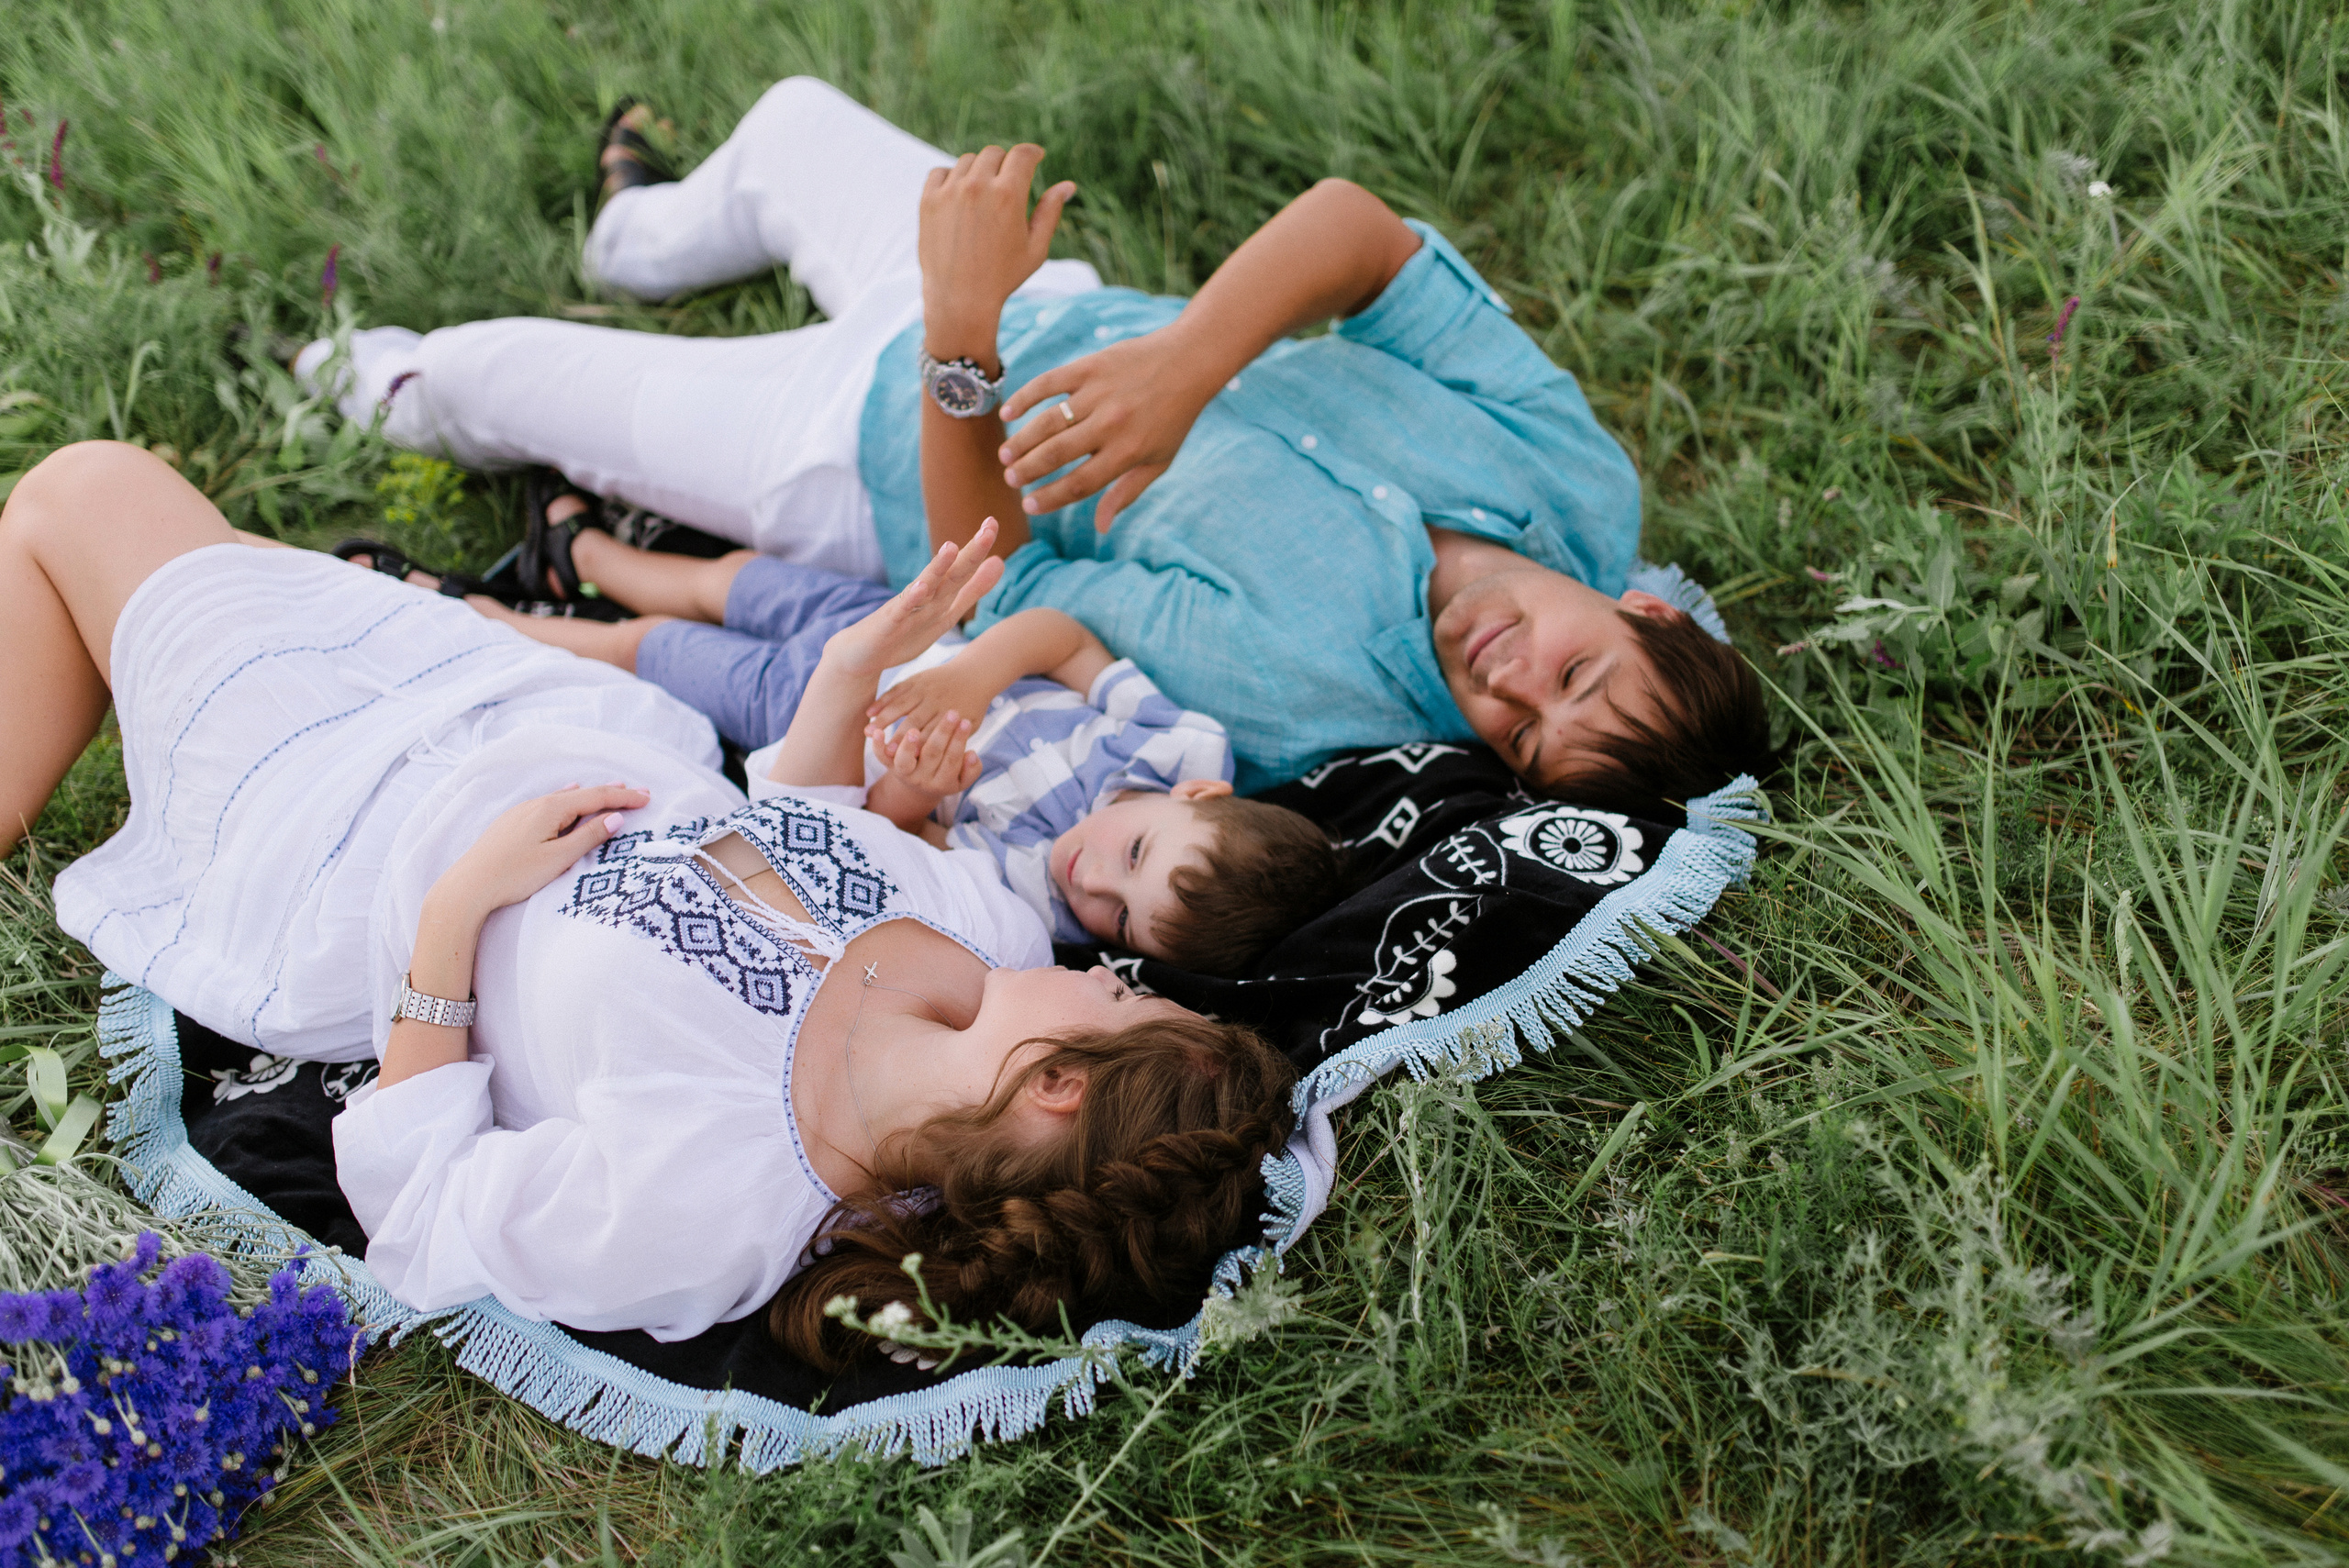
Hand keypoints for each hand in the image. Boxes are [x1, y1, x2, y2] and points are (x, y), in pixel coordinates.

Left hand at [431, 784, 648, 915]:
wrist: (467, 886)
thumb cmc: (514, 875)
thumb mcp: (558, 858)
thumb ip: (588, 837)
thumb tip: (615, 818)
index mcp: (551, 809)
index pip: (596, 797)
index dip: (624, 797)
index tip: (648, 797)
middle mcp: (536, 804)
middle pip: (581, 793)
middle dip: (611, 793)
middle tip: (638, 792)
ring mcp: (521, 812)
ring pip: (564, 797)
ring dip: (590, 795)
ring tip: (609, 790)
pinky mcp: (511, 823)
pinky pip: (548, 803)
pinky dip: (568, 799)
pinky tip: (566, 795)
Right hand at [820, 519, 1004, 678]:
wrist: (861, 655)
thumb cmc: (906, 632)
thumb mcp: (948, 611)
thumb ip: (973, 589)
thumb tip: (1000, 561)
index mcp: (941, 594)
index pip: (963, 568)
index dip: (978, 548)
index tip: (993, 522)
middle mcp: (925, 596)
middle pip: (951, 573)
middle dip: (970, 552)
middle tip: (989, 527)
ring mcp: (906, 608)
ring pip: (925, 586)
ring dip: (938, 568)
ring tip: (951, 547)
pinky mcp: (889, 623)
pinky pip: (901, 610)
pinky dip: (911, 599)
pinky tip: (922, 587)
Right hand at [867, 659, 1006, 745]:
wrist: (975, 674)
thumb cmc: (972, 707)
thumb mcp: (970, 726)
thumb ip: (954, 741)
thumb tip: (934, 758)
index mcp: (950, 717)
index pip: (931, 736)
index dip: (917, 748)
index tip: (903, 761)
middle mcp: (936, 703)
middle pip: (914, 723)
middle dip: (899, 737)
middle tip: (885, 751)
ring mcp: (925, 689)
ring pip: (900, 705)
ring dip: (883, 719)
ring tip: (868, 732)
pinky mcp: (917, 679)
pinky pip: (896, 690)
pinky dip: (882, 701)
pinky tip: (870, 712)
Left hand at [880, 709, 982, 801]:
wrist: (919, 787)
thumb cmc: (946, 774)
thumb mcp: (962, 779)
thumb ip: (971, 770)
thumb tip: (973, 755)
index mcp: (943, 782)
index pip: (953, 759)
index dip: (960, 741)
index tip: (966, 721)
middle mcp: (922, 779)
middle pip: (932, 755)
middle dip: (942, 733)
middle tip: (952, 713)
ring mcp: (904, 773)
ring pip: (904, 759)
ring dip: (907, 743)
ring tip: (914, 730)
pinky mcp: (889, 766)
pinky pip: (881, 757)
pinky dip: (877, 745)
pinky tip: (878, 732)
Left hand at [919, 144, 1076, 350]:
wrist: (960, 300)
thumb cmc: (1003, 277)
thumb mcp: (1036, 248)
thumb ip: (1051, 212)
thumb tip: (1068, 185)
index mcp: (1009, 195)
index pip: (1022, 154)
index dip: (1032, 152)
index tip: (1035, 157)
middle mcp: (978, 187)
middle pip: (994, 153)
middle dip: (1005, 164)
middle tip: (1008, 183)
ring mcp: (950, 192)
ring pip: (968, 161)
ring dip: (979, 171)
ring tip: (984, 197)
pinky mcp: (928, 200)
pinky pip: (941, 172)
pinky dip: (952, 178)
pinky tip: (961, 197)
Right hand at [997, 321, 1223, 528]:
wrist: (1189, 362)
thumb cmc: (1173, 418)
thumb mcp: (1159, 461)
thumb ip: (1127, 493)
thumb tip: (1100, 528)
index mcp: (1128, 452)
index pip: (1080, 483)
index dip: (1050, 498)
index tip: (1029, 506)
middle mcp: (1111, 424)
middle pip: (1057, 454)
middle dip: (1027, 471)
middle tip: (1011, 479)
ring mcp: (1099, 393)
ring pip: (1048, 422)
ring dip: (1021, 441)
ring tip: (1006, 456)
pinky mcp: (1090, 367)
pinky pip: (1048, 384)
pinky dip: (1025, 398)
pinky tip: (1007, 414)